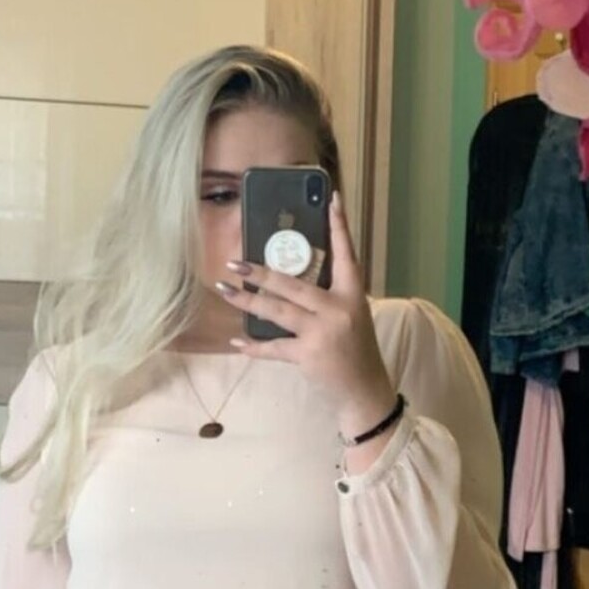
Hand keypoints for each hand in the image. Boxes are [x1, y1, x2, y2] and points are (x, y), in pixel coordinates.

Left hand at [216, 192, 397, 440]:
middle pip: (292, 284)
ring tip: (225, 290)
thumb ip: (327, 297)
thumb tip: (288, 278)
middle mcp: (338, 309)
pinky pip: (274, 348)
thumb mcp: (351, 315)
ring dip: (246, 301)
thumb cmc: (355, 349)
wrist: (364, 389)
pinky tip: (237, 342)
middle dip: (260, 273)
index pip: (347, 253)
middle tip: (235, 263)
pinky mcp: (308, 355)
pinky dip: (254, 346)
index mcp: (352, 294)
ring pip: (276, 311)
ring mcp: (322, 332)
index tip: (333, 198)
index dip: (339, 226)